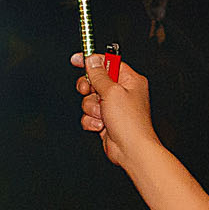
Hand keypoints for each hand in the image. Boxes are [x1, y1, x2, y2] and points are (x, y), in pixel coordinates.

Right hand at [74, 53, 156, 167]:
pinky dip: (92, 121)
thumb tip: (92, 60)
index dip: (92, 61)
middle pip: (95, 81)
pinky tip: (102, 126)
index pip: (108, 63)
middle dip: (89, 89)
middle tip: (89, 92)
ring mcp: (113, 107)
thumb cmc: (130, 123)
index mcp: (130, 80)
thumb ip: (98, 75)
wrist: (131, 149)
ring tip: (103, 115)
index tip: (77, 59)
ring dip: (92, 108)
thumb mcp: (112, 91)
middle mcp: (122, 93)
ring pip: (89, 100)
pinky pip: (89, 115)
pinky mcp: (106, 120)